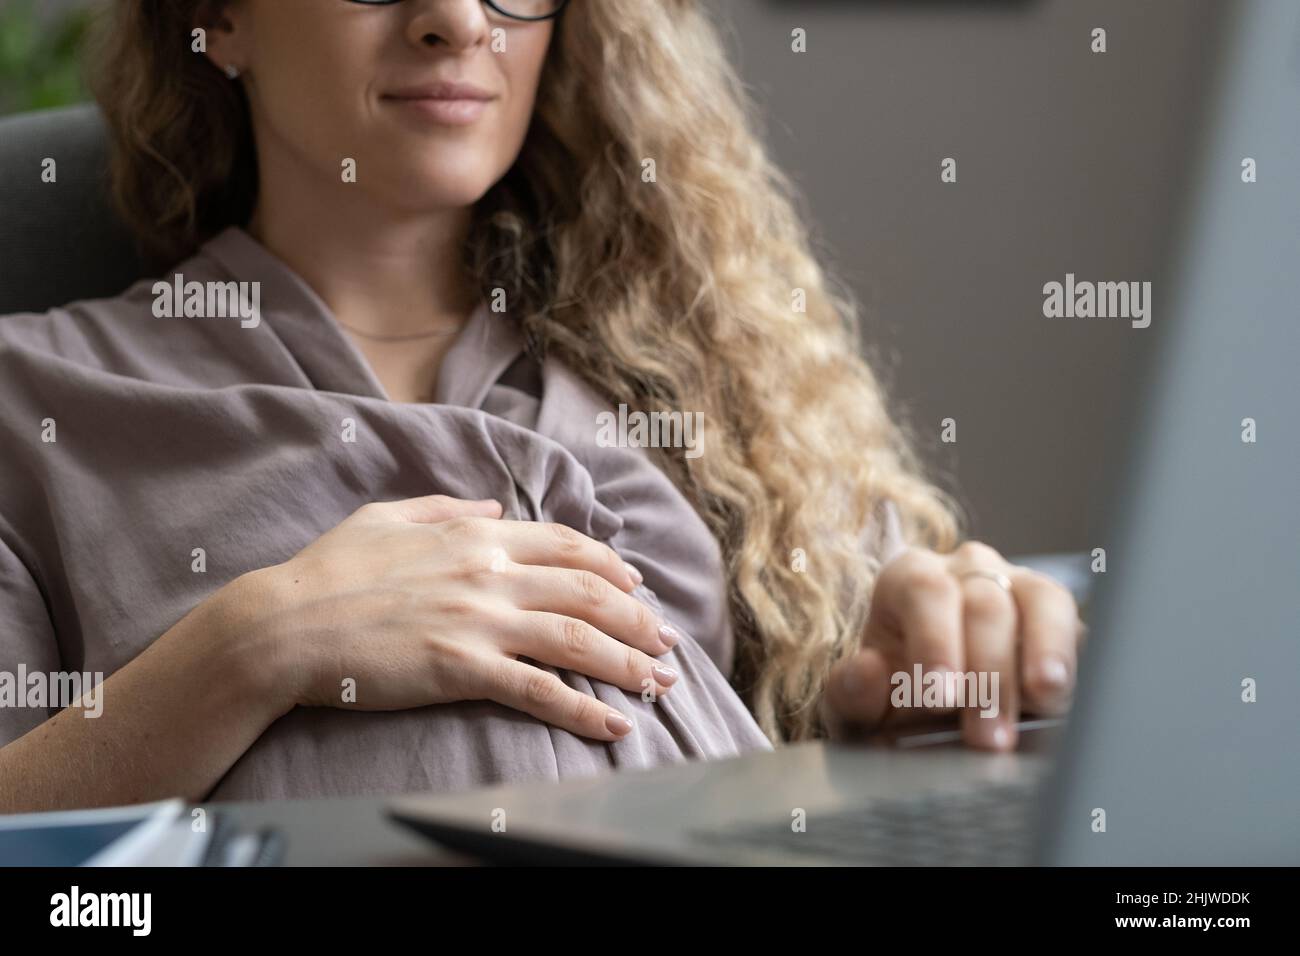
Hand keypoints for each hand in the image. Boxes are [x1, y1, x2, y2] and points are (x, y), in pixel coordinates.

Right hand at [257, 495, 680, 740]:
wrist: (284, 624)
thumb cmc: (329, 571)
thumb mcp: (388, 516)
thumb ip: (447, 506)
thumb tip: (495, 507)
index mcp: (474, 535)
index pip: (565, 546)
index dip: (610, 566)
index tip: (636, 585)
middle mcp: (489, 573)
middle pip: (587, 592)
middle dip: (637, 618)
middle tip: (667, 642)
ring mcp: (479, 621)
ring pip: (577, 638)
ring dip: (628, 663)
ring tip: (661, 684)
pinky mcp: (462, 669)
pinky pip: (539, 690)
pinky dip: (584, 709)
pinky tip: (616, 725)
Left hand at [820, 541, 1082, 749]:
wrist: (930, 707)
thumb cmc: (893, 695)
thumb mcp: (860, 700)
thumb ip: (851, 690)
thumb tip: (868, 670)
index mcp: (910, 577)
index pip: (924, 591)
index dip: (934, 641)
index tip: (939, 697)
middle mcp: (968, 570)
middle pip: (985, 605)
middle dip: (987, 676)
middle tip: (986, 737)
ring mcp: (1020, 585)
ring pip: (1041, 601)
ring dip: (1043, 656)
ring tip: (1045, 700)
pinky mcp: (1060, 617)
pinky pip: (1077, 626)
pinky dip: (1074, 660)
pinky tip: (1069, 696)